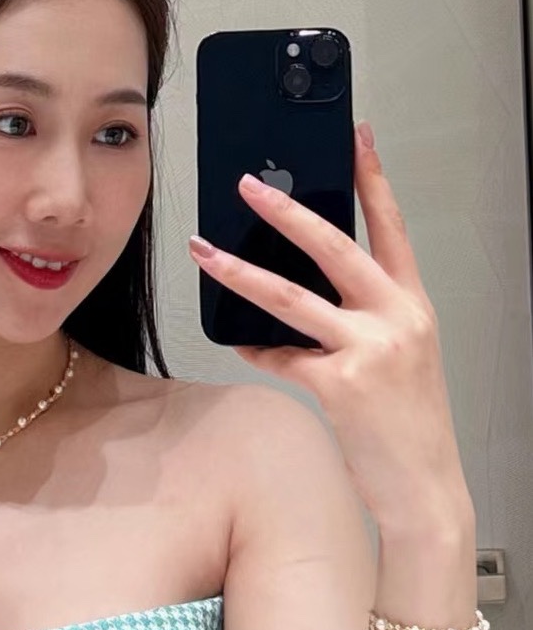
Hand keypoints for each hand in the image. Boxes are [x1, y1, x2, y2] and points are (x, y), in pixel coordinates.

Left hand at [189, 121, 472, 536]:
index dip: (373, 179)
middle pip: (333, 246)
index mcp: (412, 304)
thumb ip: (356, 318)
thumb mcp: (399, 355)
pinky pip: (279, 355)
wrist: (425, 489)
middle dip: (285, 211)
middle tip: (247, 184)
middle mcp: (396, 318)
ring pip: (288, 295)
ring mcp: (370, 349)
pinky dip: (257, 349)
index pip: (393, 226)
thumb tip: (293, 288)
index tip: (356, 139)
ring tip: (203, 251)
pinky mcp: (340, 384)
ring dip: (238, 271)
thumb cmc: (409, 420)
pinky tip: (243, 345)